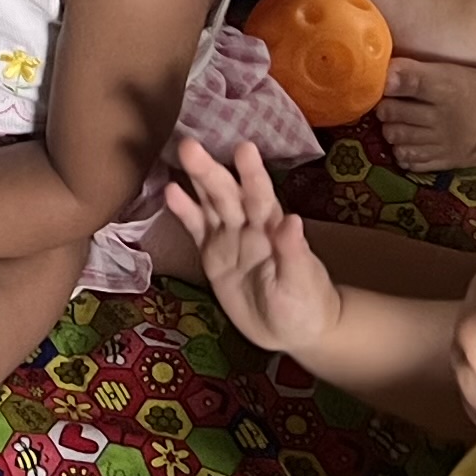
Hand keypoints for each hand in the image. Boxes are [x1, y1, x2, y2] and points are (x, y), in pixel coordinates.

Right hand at [162, 139, 339, 358]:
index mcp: (273, 229)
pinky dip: (184, 211)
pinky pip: (197, 229)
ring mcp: (229, 237)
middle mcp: (249, 225)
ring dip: (197, 178)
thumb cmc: (305, 304)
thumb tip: (292, 221)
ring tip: (181, 152)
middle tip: (189, 145)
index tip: (244, 149)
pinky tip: (170, 191)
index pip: (261, 197)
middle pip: (227, 194)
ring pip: (210, 203)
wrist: (290, 330)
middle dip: (210, 170)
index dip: (252, 174)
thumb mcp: (302, 284)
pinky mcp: (212, 254)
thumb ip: (294, 253)